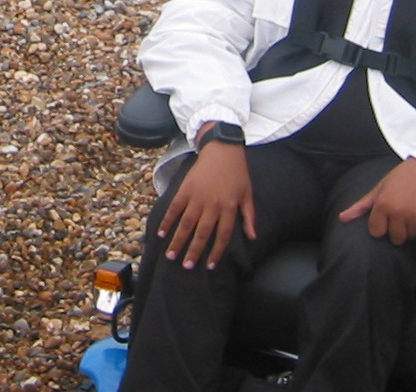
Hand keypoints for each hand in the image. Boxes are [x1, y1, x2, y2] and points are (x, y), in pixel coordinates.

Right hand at [160, 141, 254, 269]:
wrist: (222, 149)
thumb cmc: (238, 172)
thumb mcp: (248, 193)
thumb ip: (249, 216)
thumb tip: (253, 237)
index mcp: (229, 207)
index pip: (223, 236)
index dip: (216, 252)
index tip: (209, 266)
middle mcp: (212, 204)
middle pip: (202, 233)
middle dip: (194, 251)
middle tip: (186, 266)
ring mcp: (197, 197)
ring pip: (186, 224)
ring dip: (178, 241)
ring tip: (171, 255)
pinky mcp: (185, 189)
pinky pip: (175, 208)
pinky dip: (168, 221)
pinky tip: (162, 233)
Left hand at [338, 157, 415, 244]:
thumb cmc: (397, 180)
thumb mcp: (377, 190)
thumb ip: (360, 206)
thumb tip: (342, 218)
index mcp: (384, 205)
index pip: (376, 232)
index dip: (379, 227)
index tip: (384, 219)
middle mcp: (399, 212)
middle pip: (394, 238)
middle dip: (395, 231)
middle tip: (398, 219)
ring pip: (409, 238)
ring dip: (408, 232)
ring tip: (409, 217)